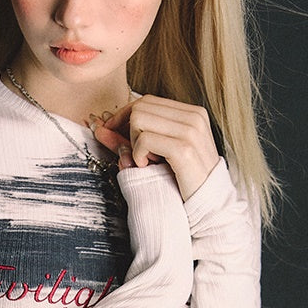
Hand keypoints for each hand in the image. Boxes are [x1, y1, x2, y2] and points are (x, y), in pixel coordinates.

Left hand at [90, 95, 220, 200]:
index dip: (123, 116)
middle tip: (136, 154)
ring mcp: (191, 131)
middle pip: (140, 107)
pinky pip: (145, 139)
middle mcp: (194, 116)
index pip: (146, 101)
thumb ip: (131, 139)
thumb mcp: (158, 154)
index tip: (110, 133)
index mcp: (192, 113)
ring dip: (134, 143)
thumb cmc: (182, 181)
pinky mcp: (184, 148)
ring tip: (145, 161)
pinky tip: (146, 166)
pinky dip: (138, 154)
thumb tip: (99, 127)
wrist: (208, 206)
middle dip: (127, 130)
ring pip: (139, 119)